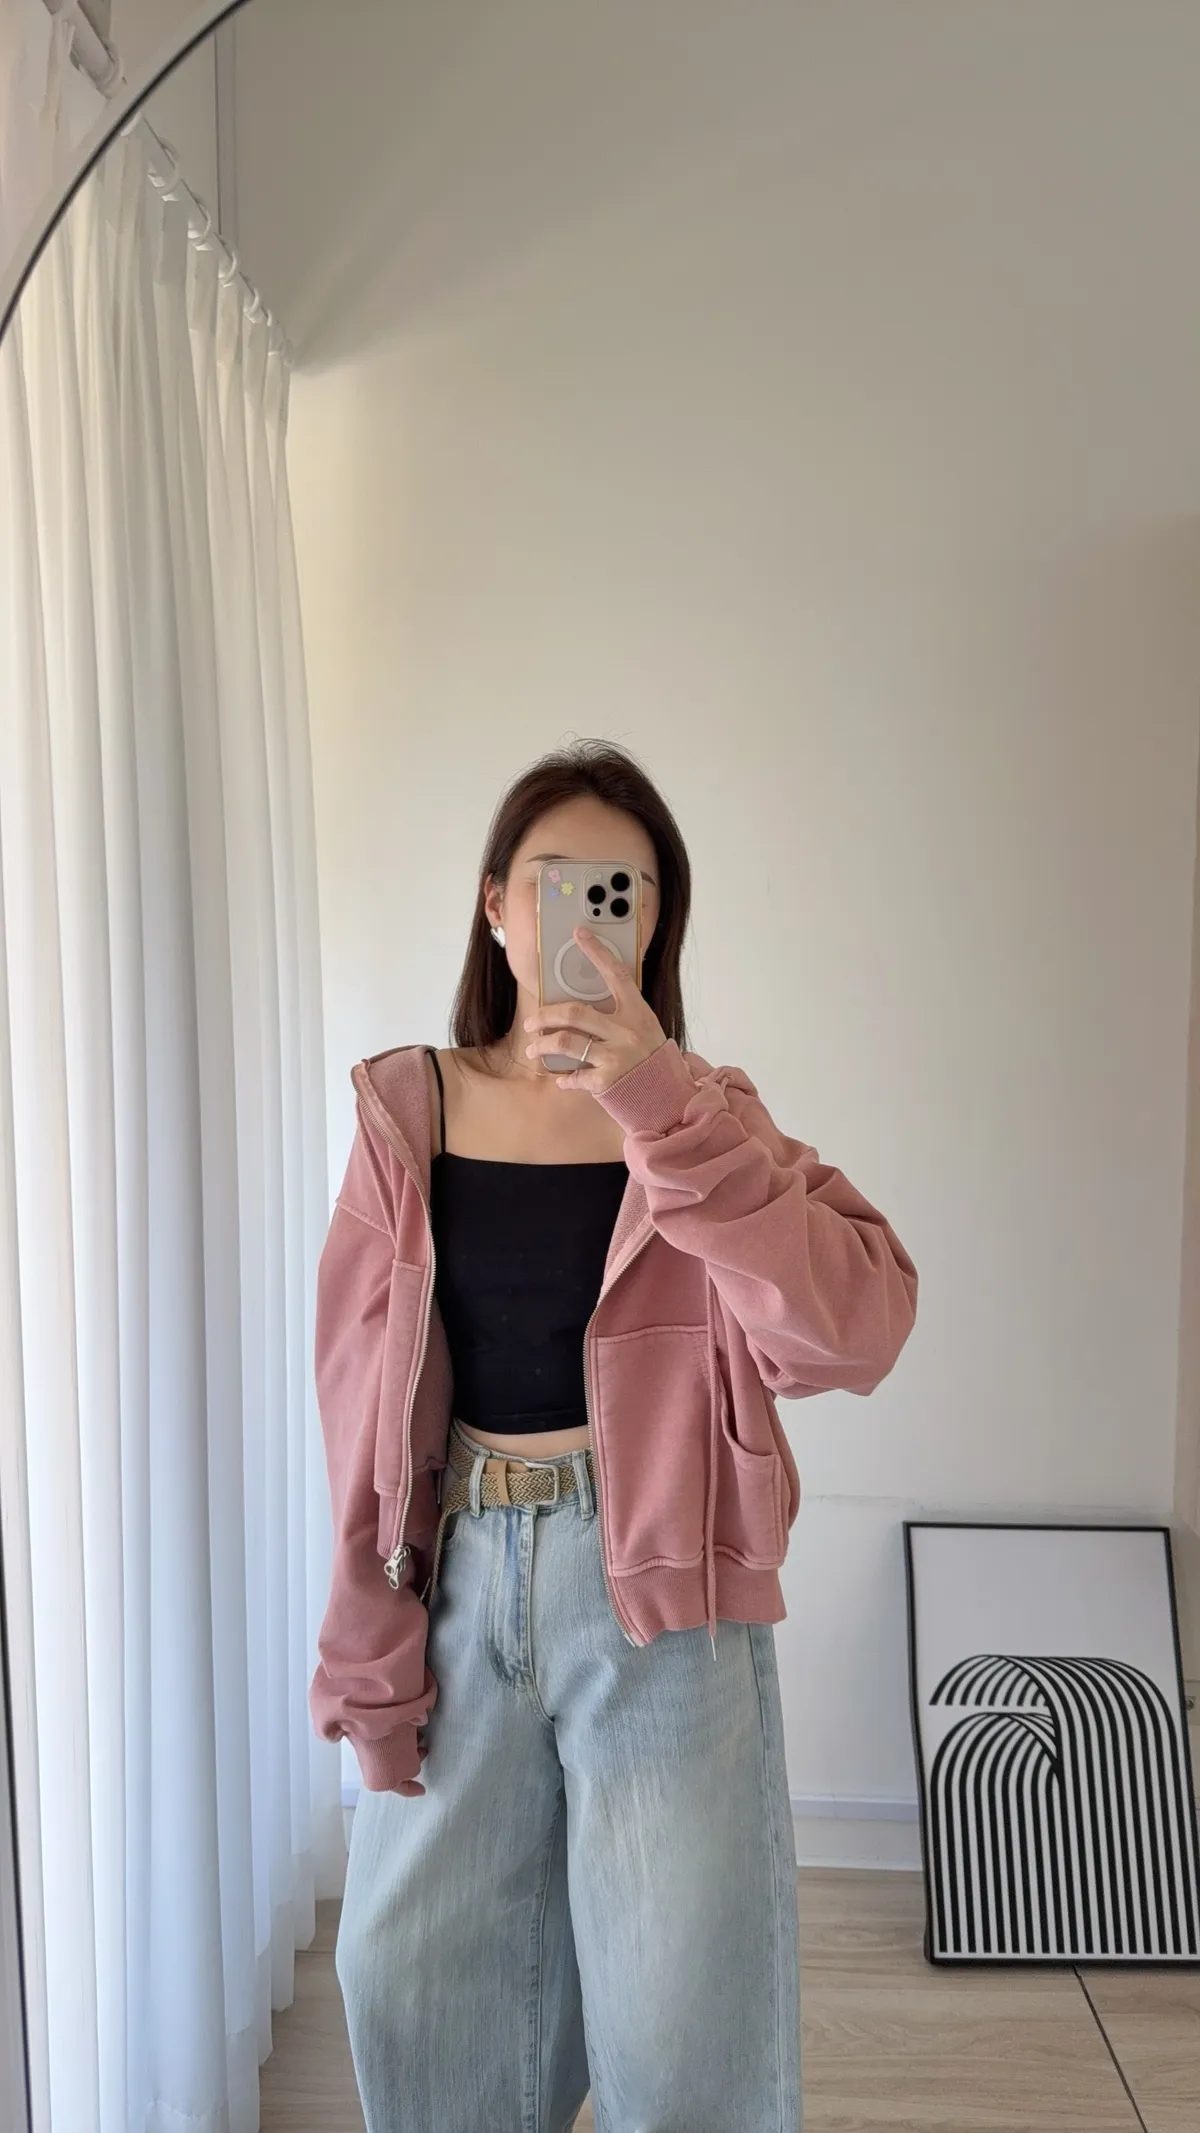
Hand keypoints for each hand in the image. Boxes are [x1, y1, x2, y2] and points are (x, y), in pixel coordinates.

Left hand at [523, 927, 667, 1093]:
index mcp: (637, 1013)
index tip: (579, 934)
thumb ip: (621, 1017)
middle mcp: (626, 1031)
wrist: (670, 1099)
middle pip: (574, 1012)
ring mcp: (615, 1056)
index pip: (616, 975)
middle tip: (532, 1021)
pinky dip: (564, 1078)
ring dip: (543, 1046)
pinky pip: (574, 1076)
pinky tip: (562, 1078)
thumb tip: (585, 1009)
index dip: (597, 952)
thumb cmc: (654, 1063)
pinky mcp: (606, 1081)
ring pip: (565, 1042)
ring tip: (533, 1049)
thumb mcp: (646, 1031)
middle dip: (545, 1015)